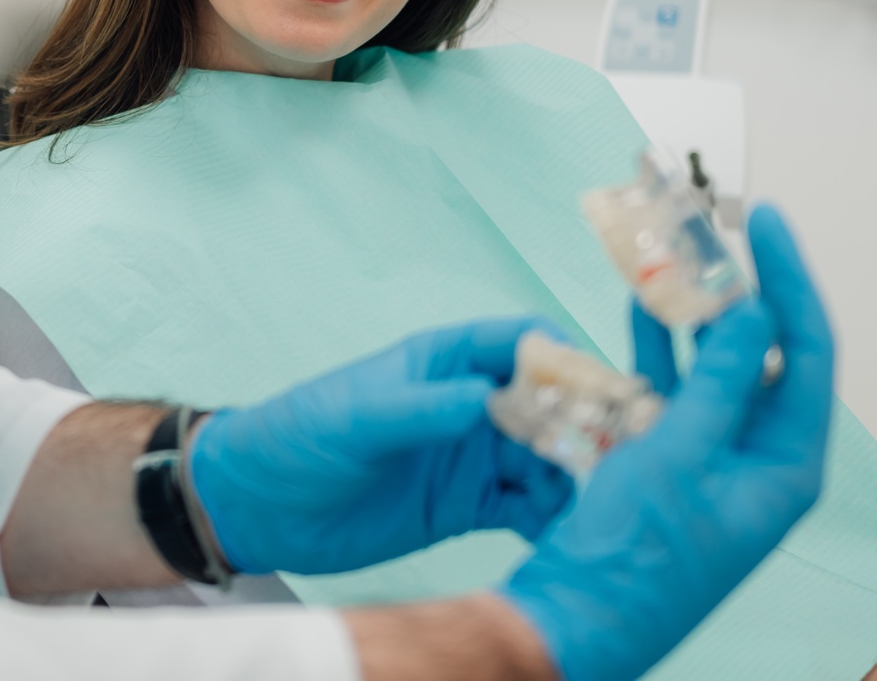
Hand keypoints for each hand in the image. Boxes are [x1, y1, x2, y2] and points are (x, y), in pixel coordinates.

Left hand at [187, 316, 576, 575]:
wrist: (259, 506)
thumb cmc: (298, 437)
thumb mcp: (359, 417)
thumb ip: (423, 408)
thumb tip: (488, 400)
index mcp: (445, 360)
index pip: (522, 342)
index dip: (565, 359)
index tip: (602, 389)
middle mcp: (470, 402)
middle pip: (548, 404)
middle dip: (586, 426)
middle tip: (617, 461)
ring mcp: (472, 454)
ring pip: (545, 458)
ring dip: (573, 477)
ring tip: (594, 506)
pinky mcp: (467, 504)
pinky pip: (525, 506)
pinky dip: (549, 517)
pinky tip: (565, 534)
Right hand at [500, 204, 835, 680]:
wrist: (577, 617)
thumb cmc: (639, 558)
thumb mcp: (684, 453)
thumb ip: (721, 378)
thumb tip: (759, 313)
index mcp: (786, 465)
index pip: (806, 351)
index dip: (791, 280)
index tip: (769, 224)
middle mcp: (756, 460)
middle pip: (760, 352)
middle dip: (737, 290)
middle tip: (715, 232)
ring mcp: (711, 460)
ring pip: (710, 366)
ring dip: (689, 314)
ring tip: (672, 258)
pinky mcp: (668, 464)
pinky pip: (672, 391)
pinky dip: (655, 350)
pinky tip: (637, 312)